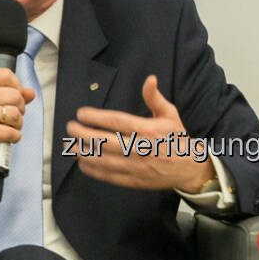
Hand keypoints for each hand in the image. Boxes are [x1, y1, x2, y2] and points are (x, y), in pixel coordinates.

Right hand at [0, 68, 35, 172]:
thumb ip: (5, 93)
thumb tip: (30, 92)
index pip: (6, 74)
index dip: (17, 86)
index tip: (16, 96)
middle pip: (15, 95)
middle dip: (20, 108)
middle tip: (13, 116)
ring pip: (15, 114)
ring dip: (18, 124)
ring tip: (9, 126)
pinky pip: (11, 132)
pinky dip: (14, 137)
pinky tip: (7, 137)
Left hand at [66, 76, 213, 191]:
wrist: (188, 168)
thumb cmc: (176, 139)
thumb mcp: (170, 114)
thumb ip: (155, 98)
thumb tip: (149, 79)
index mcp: (148, 130)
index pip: (117, 122)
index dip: (96, 117)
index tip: (81, 113)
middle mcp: (140, 149)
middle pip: (105, 142)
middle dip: (84, 134)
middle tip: (70, 128)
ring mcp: (136, 167)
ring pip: (104, 161)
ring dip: (84, 153)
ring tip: (71, 146)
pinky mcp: (133, 181)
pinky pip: (109, 176)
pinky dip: (94, 171)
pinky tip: (82, 163)